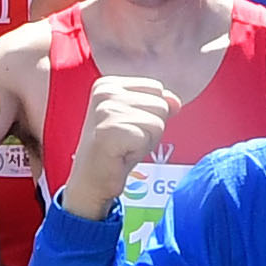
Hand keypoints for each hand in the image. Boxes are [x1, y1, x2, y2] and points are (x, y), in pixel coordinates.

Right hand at [62, 68, 183, 216]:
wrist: (90, 182)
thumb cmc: (114, 152)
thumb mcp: (138, 120)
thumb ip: (157, 105)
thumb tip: (175, 101)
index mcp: (108, 84)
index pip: (156, 88)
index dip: (149, 113)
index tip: (127, 128)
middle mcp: (105, 92)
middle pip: (160, 104)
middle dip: (150, 128)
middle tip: (126, 141)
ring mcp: (106, 110)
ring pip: (158, 121)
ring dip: (146, 141)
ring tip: (124, 148)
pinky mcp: (110, 130)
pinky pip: (149, 136)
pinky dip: (140, 151)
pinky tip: (121, 155)